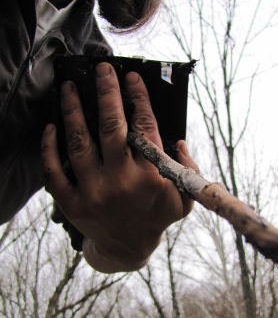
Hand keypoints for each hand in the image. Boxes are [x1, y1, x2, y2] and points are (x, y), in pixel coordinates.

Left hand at [41, 63, 198, 272]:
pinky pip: (54, 172)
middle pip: (111, 127)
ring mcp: (94, 194)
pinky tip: (51, 127)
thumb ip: (188, 170)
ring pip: (78, 143)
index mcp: (151, 178)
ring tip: (69, 88)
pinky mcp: (73, 204)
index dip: (139, 99)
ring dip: (72, 110)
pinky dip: (48, 148)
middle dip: (107, 92)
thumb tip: (178, 141)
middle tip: (102, 69)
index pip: (146, 128)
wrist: (127, 248)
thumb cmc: (156, 218)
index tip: (132, 78)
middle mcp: (122, 183)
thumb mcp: (184, 200)